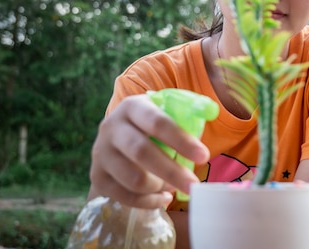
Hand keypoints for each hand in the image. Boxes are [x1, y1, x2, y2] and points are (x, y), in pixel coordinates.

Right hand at [88, 94, 209, 208]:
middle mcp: (111, 128)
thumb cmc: (152, 124)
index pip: (157, 122)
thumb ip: (188, 110)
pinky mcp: (97, 178)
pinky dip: (149, 201)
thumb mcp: (166, 110)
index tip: (204, 156)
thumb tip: (211, 111)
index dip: (181, 140)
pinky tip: (163, 196)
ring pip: (133, 178)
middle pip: (142, 152)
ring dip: (160, 186)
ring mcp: (101, 154)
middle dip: (172, 171)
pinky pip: (125, 197)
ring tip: (174, 186)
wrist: (118, 134)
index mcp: (132, 106)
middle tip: (194, 184)